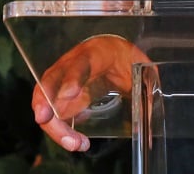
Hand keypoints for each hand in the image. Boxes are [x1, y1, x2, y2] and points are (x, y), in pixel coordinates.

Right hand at [31, 33, 150, 151]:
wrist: (116, 50)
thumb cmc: (126, 58)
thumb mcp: (140, 69)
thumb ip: (143, 92)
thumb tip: (148, 126)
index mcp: (96, 52)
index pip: (81, 63)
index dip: (72, 79)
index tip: (68, 96)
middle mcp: (73, 63)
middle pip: (52, 81)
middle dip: (46, 103)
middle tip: (48, 122)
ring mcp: (63, 77)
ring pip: (46, 99)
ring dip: (55, 124)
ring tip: (75, 143)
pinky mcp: (61, 93)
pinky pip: (52, 110)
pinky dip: (59, 128)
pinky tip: (75, 140)